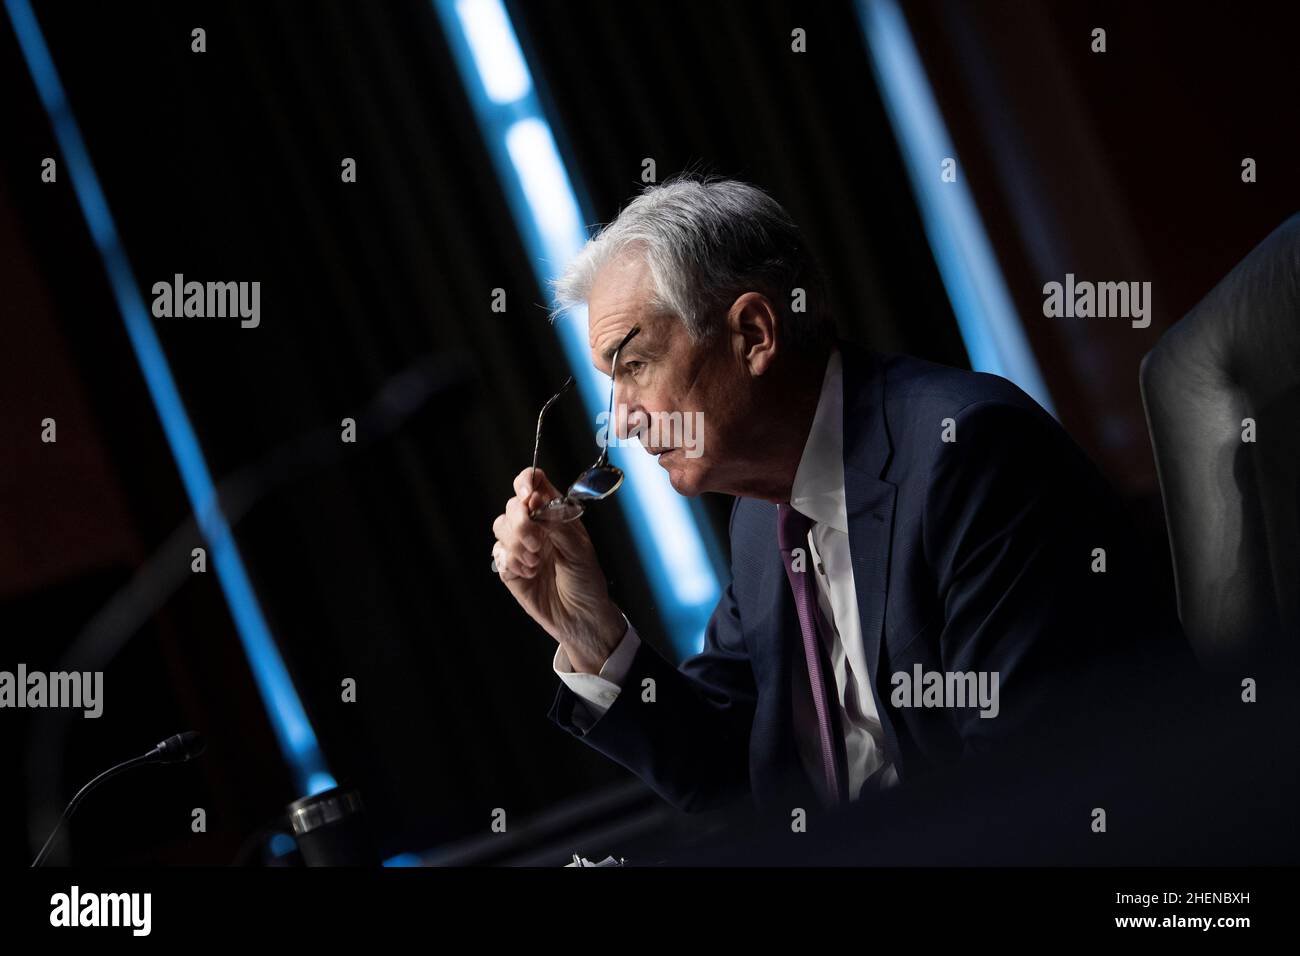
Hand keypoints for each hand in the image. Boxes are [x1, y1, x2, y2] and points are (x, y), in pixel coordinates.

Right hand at [492, 467, 626, 672]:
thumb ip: (556, 523)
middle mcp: (535, 526)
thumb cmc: (586, 580)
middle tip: (538, 544)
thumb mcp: (579, 549)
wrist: (579, 617)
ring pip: (500, 526)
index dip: (526, 482)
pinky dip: (512, 562)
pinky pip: (498, 553)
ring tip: (536, 563)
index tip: (529, 497)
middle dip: (521, 522)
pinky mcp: (508, 567)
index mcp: (555, 514)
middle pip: (512, 505)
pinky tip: (530, 574)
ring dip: (517, 544)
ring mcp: (520, 545)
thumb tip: (536, 502)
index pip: (534, 483)